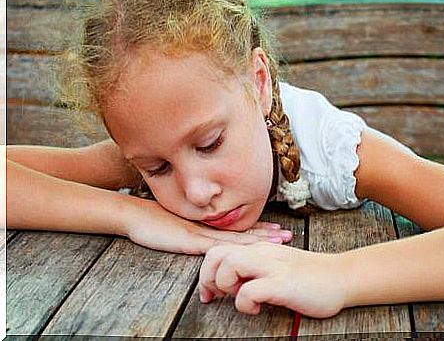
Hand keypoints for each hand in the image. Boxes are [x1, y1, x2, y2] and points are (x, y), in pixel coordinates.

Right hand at [122, 197, 292, 254]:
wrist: (134, 214)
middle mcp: (209, 227)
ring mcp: (200, 233)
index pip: (240, 227)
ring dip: (258, 239)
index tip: (279, 230)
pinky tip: (246, 250)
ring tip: (279, 240)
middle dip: (267, 234)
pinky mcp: (190, 240)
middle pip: (244, 231)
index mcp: (209, 225)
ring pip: (236, 237)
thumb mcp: (182, 227)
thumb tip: (211, 243)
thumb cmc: (155, 222)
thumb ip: (198, 233)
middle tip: (288, 235)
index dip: (260, 229)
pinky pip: (215, 245)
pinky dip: (234, 248)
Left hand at [198, 242, 347, 318]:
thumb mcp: (278, 265)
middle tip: (219, 296)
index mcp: (259, 249)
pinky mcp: (283, 284)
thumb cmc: (312, 276)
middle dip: (208, 279)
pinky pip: (249, 291)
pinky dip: (245, 303)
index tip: (210, 293)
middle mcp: (262, 253)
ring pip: (229, 265)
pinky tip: (257, 308)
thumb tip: (234, 282)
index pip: (219, 250)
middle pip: (216, 254)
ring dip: (225, 285)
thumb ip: (257, 268)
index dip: (206, 272)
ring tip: (239, 297)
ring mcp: (273, 267)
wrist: (342, 277)